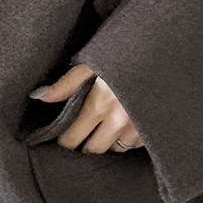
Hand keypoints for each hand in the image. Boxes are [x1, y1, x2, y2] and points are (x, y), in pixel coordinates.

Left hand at [30, 64, 145, 153]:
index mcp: (99, 105)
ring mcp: (139, 127)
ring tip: (103, 129)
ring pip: (115, 149)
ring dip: (107, 142)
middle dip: (84, 144)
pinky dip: (128, 139)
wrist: (163, 53)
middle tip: (81, 135)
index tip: (63, 136)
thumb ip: (66, 83)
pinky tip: (125, 125)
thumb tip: (39, 96)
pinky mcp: (155, 130)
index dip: (64, 140)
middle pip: (93, 149)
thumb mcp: (92, 62)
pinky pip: (135, 145)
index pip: (72, 139)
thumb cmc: (125, 53)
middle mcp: (119, 121)